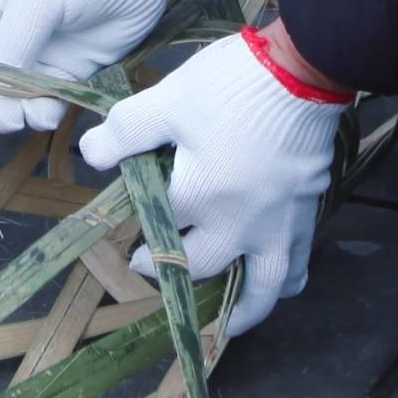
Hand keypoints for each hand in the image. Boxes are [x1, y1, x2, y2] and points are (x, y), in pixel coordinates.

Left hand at [72, 28, 344, 322]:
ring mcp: (278, 225)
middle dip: (170, 270)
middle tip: (148, 264)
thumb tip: (91, 154)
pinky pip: (298, 267)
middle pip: (201, 266)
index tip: (125, 222)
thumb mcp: (169, 99)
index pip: (158, 224)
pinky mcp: (306, 214)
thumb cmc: (232, 85)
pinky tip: (276, 284)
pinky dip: (284, 284)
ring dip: (238, 311)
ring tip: (221, 325)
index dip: (137, 223)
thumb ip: (126, 130)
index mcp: (199, 198)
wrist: (304, 71)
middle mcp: (239, 224)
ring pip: (261, 289)